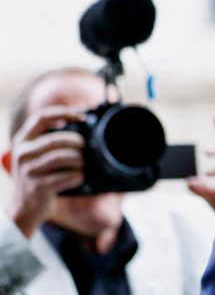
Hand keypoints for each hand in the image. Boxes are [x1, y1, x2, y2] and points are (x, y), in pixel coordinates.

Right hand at [3, 107, 84, 237]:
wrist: (26, 208)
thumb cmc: (40, 176)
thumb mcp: (38, 155)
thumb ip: (52, 140)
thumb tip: (85, 122)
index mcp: (22, 141)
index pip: (41, 117)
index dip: (64, 113)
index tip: (82, 116)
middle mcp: (22, 154)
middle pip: (55, 139)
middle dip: (76, 141)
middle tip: (86, 146)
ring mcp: (28, 171)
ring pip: (62, 157)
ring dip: (79, 159)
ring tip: (83, 163)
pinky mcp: (38, 186)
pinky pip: (66, 176)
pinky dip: (78, 176)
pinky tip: (79, 177)